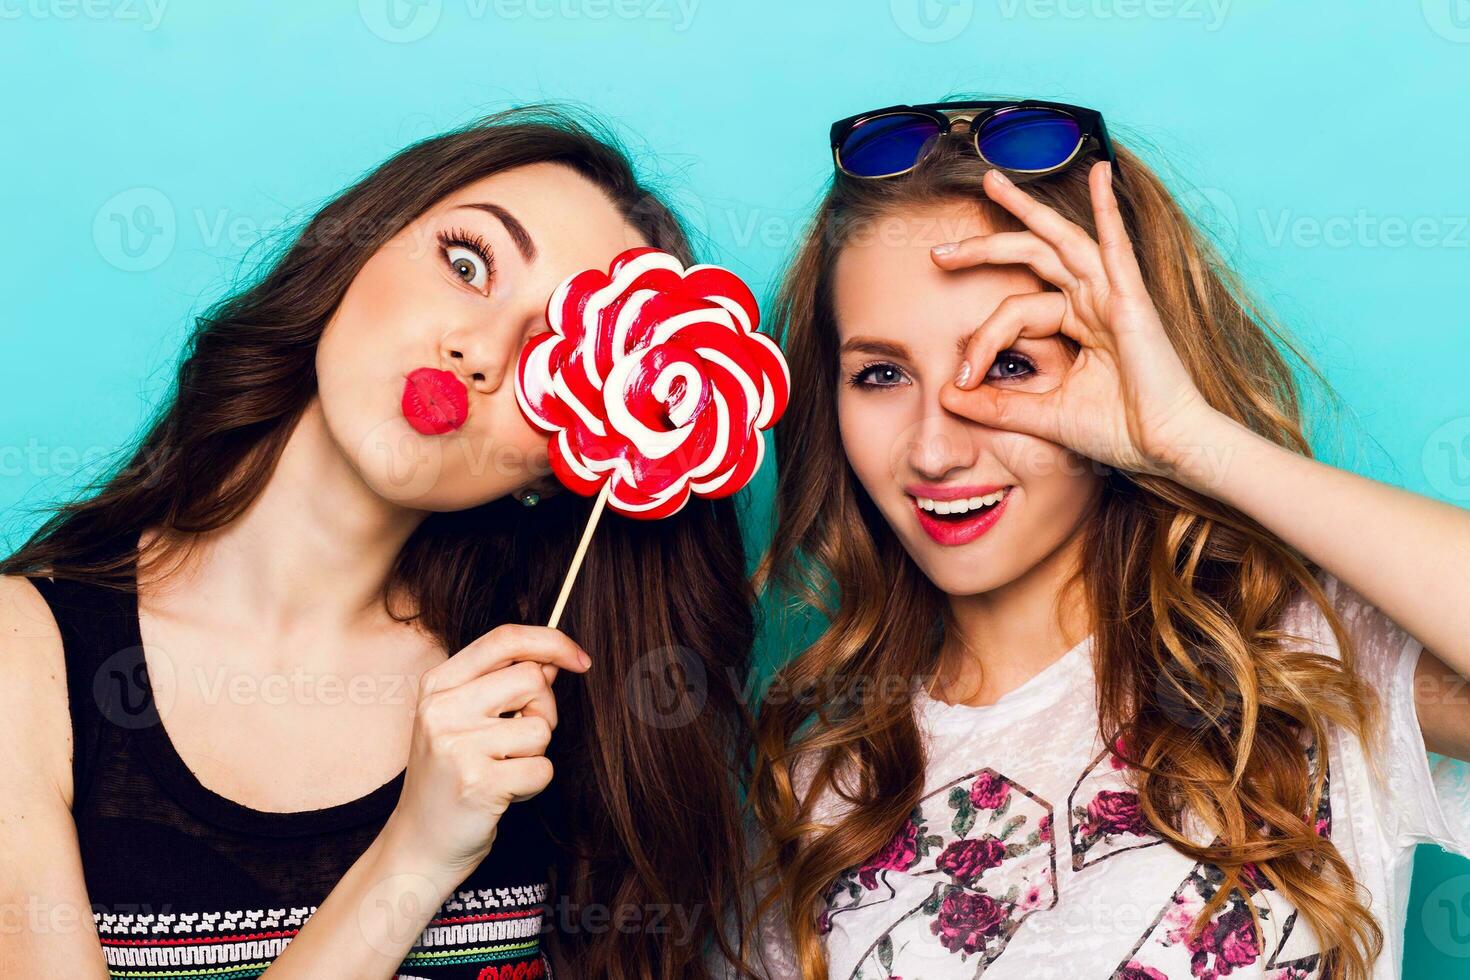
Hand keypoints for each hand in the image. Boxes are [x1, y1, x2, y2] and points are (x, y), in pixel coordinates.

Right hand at [382, 624, 590, 877]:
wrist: (419, 845)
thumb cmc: (451, 776)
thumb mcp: (463, 719)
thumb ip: (504, 684)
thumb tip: (554, 660)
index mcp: (437, 684)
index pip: (505, 638)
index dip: (552, 642)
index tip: (581, 660)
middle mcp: (441, 709)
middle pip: (532, 679)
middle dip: (543, 710)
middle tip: (520, 740)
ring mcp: (456, 746)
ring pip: (540, 728)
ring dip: (536, 752)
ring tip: (504, 769)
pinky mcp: (477, 784)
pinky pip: (542, 768)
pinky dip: (535, 782)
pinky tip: (506, 792)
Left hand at [936, 162, 1220, 478]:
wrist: (1167, 448)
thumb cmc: (1118, 432)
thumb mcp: (1041, 416)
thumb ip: (995, 404)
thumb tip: (947, 395)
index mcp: (1075, 324)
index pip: (1013, 311)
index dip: (980, 341)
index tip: (962, 380)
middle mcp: (1092, 301)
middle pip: (1031, 257)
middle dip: (984, 247)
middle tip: (939, 252)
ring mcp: (1113, 296)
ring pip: (1061, 241)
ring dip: (1026, 210)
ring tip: (992, 181)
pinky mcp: (1132, 301)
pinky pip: (1116, 247)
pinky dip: (1107, 208)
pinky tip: (1098, 173)